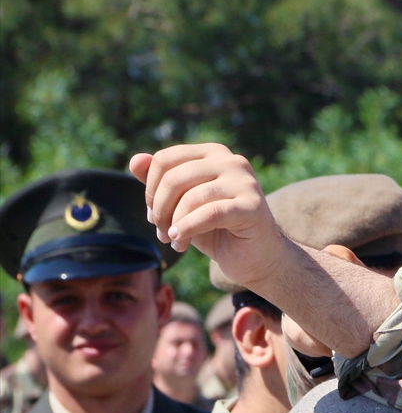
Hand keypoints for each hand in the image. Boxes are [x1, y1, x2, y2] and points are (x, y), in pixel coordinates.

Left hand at [129, 144, 290, 289]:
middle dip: (159, 210)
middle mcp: (232, 162)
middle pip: (174, 178)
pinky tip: (180, 242)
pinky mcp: (253, 206)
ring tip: (174, 242)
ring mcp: (245, 182)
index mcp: (214, 154)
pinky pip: (209, 214)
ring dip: (173, 224)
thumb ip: (161, 182)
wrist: (257, 258)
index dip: (150, 190)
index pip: (164, 160)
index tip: (153, 215)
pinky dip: (188, 229)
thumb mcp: (183, 205)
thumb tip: (134, 160)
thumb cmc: (219, 230)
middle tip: (161, 233)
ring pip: (191, 197)